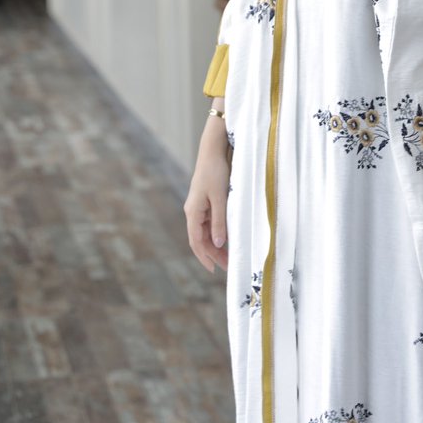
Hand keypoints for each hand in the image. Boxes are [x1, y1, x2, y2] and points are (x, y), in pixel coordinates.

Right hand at [183, 116, 230, 273]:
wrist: (212, 151)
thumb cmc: (216, 173)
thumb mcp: (220, 198)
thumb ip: (219, 222)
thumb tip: (219, 244)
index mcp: (193, 212)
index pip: (196, 242)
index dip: (205, 257)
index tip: (214, 270)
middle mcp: (193, 212)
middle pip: (201, 240)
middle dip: (213, 254)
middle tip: (228, 267)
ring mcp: (199, 207)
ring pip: (206, 232)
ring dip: (216, 245)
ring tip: (230, 256)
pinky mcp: (205, 202)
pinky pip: (210, 223)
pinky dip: (218, 233)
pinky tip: (227, 239)